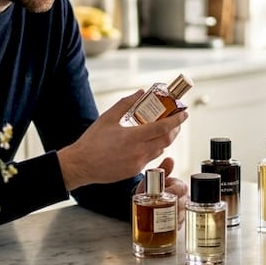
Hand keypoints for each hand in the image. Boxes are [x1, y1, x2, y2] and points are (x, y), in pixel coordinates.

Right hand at [58, 90, 186, 188]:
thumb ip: (126, 104)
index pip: (163, 127)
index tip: (184, 113)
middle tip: (176, 120)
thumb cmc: (92, 142)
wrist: (81, 165)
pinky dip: (153, 148)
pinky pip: (150, 158)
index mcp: (133, 137)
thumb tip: (140, 93)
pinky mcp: (134, 171)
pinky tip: (147, 142)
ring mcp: (138, 163)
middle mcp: (139, 152)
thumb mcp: (108, 118)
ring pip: (160, 150)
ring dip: (165, 139)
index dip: (177, 120)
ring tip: (162, 129)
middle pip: (167, 140)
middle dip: (175, 129)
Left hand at [159, 156, 188, 226]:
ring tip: (162, 219)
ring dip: (173, 219)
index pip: (181, 189)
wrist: (146, 201)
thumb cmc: (152, 188)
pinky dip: (173, 227)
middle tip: (161, 209)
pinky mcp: (179, 222)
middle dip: (173, 207)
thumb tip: (170, 159)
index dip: (173, 192)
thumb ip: (162, 170)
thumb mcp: (154, 178)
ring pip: (182, 216)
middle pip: (182, 204)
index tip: (164, 194)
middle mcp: (183, 198)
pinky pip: (179, 226)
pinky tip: (166, 227)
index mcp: (180, 186)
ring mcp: (182, 211)